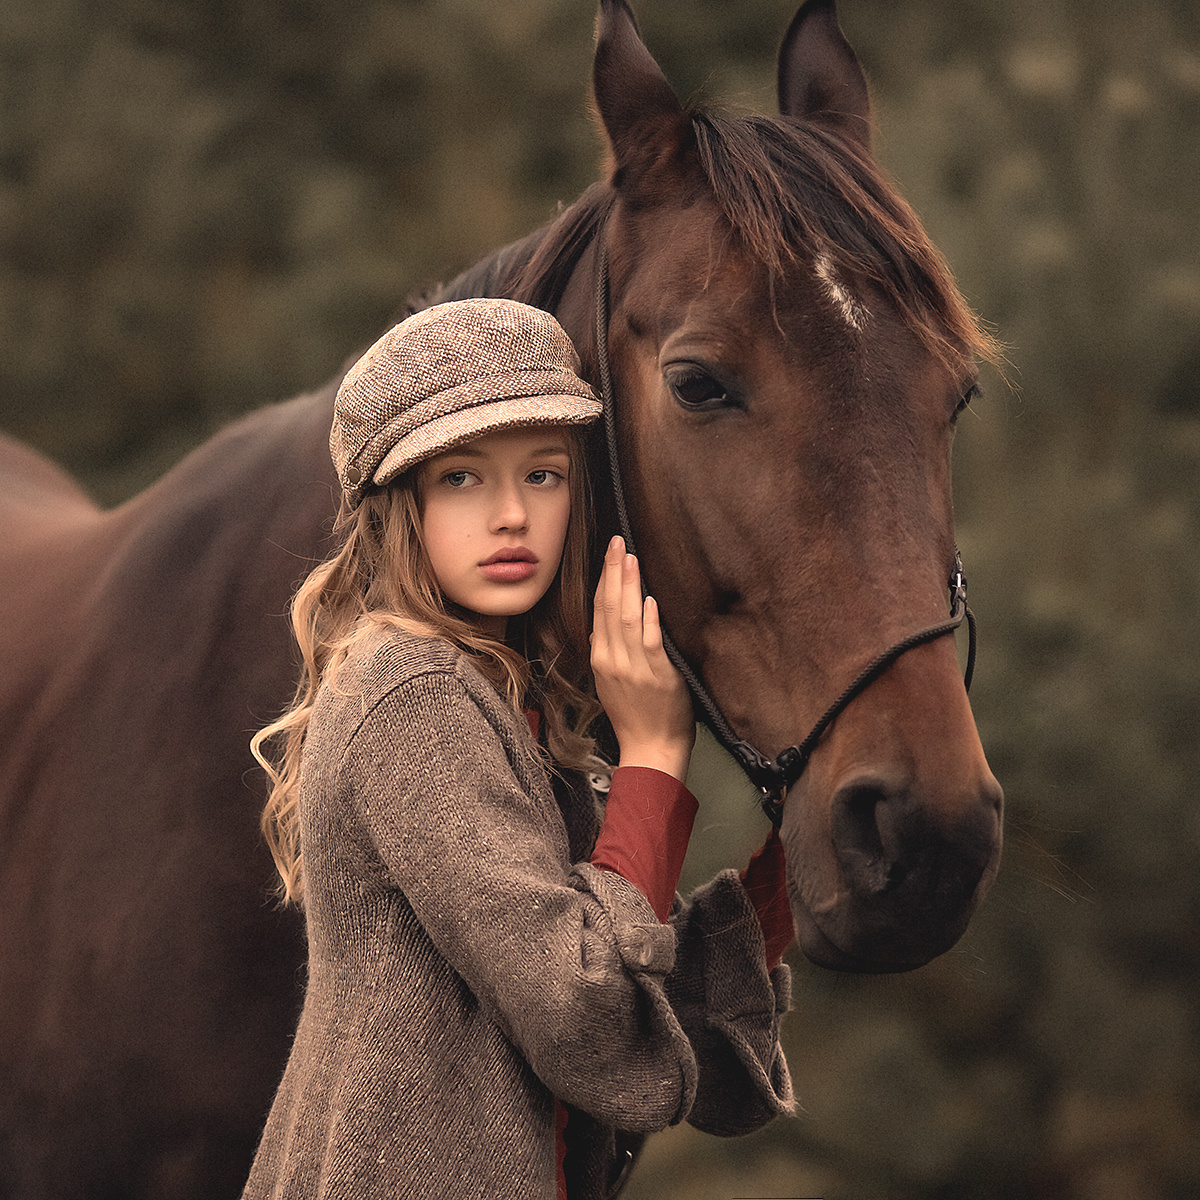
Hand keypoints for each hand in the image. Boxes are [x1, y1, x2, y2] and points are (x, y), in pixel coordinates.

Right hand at [591, 536, 695, 781]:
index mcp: (601, 659)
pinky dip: (649, 618)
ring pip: (627, 618)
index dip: (604, 580)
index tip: (608, 554)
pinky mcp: (656, 675)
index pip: (598, 610)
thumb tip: (604, 628)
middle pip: (608, 607)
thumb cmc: (636, 717)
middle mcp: (612, 660)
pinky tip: (650, 597)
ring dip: (629, 586)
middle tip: (616, 542)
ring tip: (631, 558)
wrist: (650, 750)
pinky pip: (650, 642)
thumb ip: (608, 654)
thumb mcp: (611, 683)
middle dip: (612, 572)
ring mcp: (633, 667)